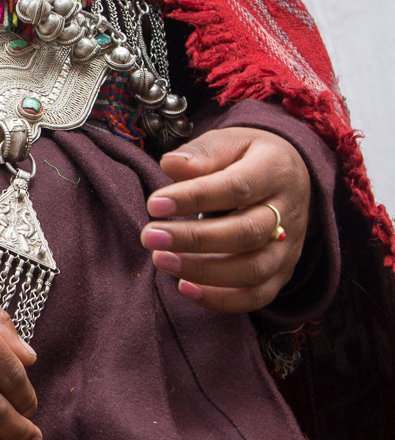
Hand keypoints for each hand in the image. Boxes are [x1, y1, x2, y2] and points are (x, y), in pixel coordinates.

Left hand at [141, 127, 311, 311]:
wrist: (290, 178)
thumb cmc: (247, 157)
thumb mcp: (229, 141)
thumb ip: (202, 153)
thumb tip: (170, 165)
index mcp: (274, 171)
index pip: (236, 188)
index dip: (194, 198)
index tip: (154, 204)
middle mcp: (288, 213)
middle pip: (246, 233)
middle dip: (194, 239)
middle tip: (150, 236)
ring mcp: (288, 248)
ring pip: (252, 270)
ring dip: (202, 271)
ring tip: (161, 260)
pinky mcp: (282, 273)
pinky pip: (257, 296)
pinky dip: (221, 299)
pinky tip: (185, 287)